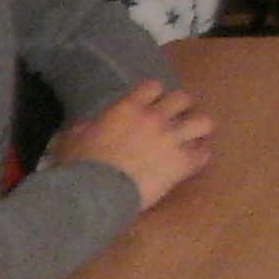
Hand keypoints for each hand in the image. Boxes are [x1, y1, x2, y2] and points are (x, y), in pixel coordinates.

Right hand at [50, 80, 213, 214]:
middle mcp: (155, 118)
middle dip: (180, 108)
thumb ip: (88, 127)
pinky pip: (204, 153)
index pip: (154, 86)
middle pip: (183, 98)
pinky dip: (200, 156)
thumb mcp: (73, 138)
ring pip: (203, 122)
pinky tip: (192, 162)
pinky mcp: (182, 162)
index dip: (154, 95)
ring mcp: (172, 139)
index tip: (151, 105)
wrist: (95, 192)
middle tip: (173, 122)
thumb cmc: (80, 165)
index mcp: (129, 108)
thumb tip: (91, 126)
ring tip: (190, 139)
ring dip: (197, 129)